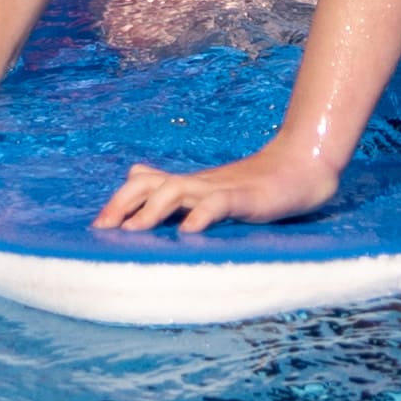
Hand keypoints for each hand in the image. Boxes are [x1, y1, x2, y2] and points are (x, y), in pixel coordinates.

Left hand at [92, 140, 342, 234]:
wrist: (302, 166)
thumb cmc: (257, 183)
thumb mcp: (210, 188)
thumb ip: (174, 186)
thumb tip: (135, 175)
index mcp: (190, 185)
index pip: (143, 183)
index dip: (118, 201)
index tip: (98, 227)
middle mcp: (198, 184)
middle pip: (149, 184)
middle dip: (123, 205)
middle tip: (104, 230)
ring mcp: (220, 188)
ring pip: (176, 190)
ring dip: (152, 211)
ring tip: (134, 231)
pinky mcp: (245, 197)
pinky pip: (217, 204)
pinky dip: (200, 217)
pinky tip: (187, 234)